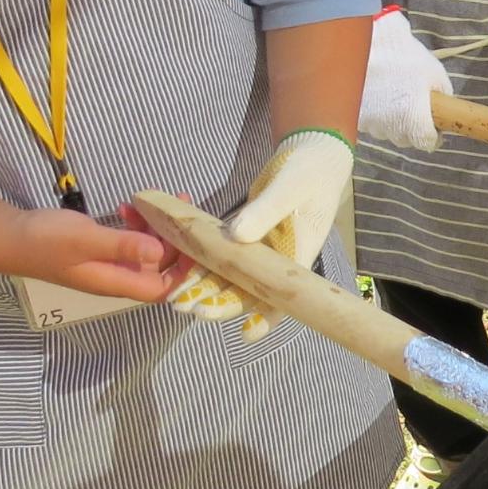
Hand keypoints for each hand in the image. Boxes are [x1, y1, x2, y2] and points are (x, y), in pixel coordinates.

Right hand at [11, 207, 173, 301]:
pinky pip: (128, 239)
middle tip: (181, 206)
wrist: (10, 237)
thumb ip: (123, 246)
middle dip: (174, 239)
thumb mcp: (87, 240)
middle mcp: (116, 277)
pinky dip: (134, 224)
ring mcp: (107, 262)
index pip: (162, 289)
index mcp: (116, 283)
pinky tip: (128, 205)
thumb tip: (159, 252)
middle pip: (159, 266)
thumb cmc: (47, 241)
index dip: (184, 272)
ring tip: (156, 200)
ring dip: (155, 227)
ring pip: (145, 249)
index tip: (195, 243)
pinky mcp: (100, 248)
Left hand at [169, 130, 353, 339]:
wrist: (310, 154)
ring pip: (231, 278)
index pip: (284, 295)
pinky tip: (181, 273)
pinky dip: (203, 265)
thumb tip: (236, 236)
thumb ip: (265, 211)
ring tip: (177, 301)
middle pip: (250, 292)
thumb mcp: (290, 188)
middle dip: (221, 304)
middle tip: (191, 310)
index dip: (266, 317)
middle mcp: (277, 260)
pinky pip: (222, 257)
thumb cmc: (309, 173)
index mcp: (297, 256)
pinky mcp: (246, 237)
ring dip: (206, 289)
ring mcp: (260, 250)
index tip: (246, 333)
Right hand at [358, 7, 446, 151]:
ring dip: (392, 121)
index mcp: (413, 121)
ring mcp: (369, 123)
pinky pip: (369, 122)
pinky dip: (375, 114)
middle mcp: (390, 128)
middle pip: (406, 139)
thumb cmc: (405, 56)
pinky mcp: (354, 115)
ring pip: (386, 131)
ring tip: (393, 95)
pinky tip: (377, 94)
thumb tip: (440, 110)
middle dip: (412, 127)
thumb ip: (441, 97)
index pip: (427, 143)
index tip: (435, 125)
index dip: (434, 135)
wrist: (370, 43)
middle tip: (414, 105)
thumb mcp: (435, 74)